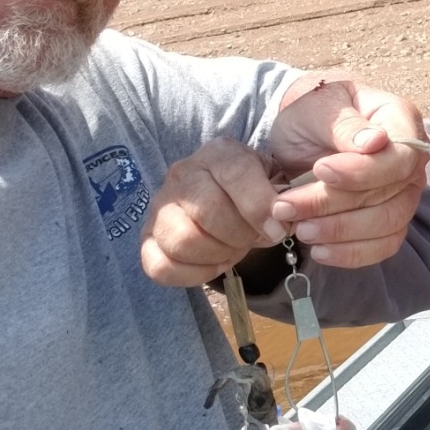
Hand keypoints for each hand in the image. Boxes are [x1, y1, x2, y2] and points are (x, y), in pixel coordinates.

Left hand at [140, 78, 426, 286]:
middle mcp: (412, 163)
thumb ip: (345, 124)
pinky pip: (382, 247)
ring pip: (387, 226)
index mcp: (403, 122)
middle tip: (286, 206)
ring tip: (299, 228)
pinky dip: (350, 253)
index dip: (363, 172)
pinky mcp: (390, 222)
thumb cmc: (313, 112)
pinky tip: (318, 250)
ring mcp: (405, 195)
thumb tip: (375, 142)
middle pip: (389, 197)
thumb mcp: (320, 106)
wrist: (301, 132)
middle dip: (334, 206)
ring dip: (340, 232)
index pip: (400, 158)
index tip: (320, 170)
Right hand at [140, 138, 281, 285]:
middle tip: (252, 239)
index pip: (235, 174)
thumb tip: (281, 220)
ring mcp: (160, 206)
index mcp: (219, 154)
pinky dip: (193, 275)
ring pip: (183, 240)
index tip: (277, 230)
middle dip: (240, 235)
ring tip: (232, 249)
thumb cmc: (254, 192)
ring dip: (217, 255)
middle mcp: (183, 173)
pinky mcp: (147, 238)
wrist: (226, 200)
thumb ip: (282, 198)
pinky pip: (160, 267)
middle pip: (208, 211)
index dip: (258, 207)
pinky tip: (213, 264)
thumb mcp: (275, 184)